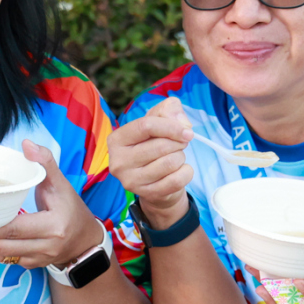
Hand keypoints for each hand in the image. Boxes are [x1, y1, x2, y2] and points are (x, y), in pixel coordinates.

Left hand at [0, 141, 106, 270]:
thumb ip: (45, 162)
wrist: (87, 240)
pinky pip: (7, 260)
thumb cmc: (72, 209)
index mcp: (53, 226)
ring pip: (2, 257)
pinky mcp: (33, 265)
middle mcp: (46, 246)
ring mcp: (38, 258)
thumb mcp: (62, 184)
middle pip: (2, 246)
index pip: (14, 228)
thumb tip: (27, 144)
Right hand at [108, 96, 194, 226]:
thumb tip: (181, 121)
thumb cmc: (154, 145)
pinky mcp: (146, 194)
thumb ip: (168, 109)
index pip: (145, 126)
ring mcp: (131, 180)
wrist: (154, 180)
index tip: (187, 131)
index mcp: (117, 139)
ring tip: (175, 157)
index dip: (171, 126)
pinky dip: (186, 172)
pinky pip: (176, 180)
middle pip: (160, 146)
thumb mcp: (158, 120)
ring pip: (170, 163)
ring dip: (180, 157)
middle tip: (179, 145)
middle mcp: (119, 161)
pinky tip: (180, 170)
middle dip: (178, 143)